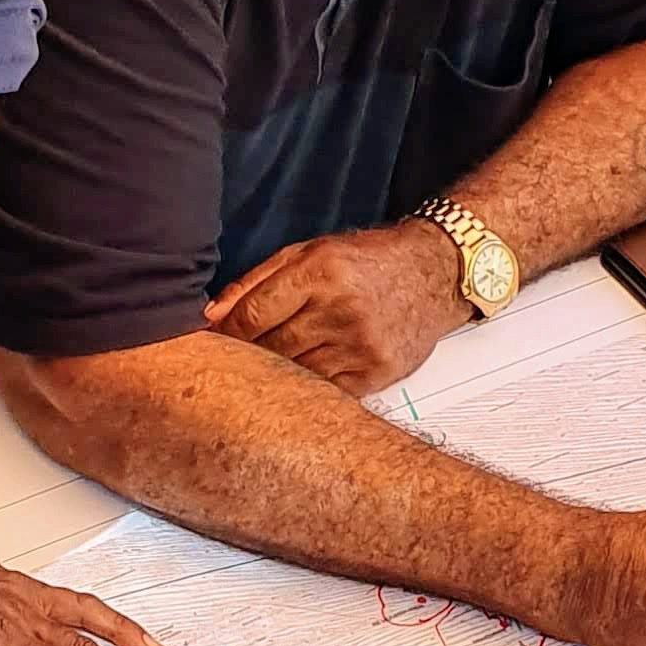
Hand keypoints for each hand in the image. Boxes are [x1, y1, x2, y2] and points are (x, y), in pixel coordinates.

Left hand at [207, 221, 466, 394]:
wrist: (436, 272)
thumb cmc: (367, 260)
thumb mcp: (309, 252)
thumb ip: (256, 282)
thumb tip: (209, 318)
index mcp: (320, 272)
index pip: (252, 316)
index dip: (225, 336)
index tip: (213, 345)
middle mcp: (341, 310)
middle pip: (269, 350)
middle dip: (246, 358)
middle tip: (232, 363)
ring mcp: (361, 346)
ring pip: (294, 375)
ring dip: (275, 375)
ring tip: (267, 371)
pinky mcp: (376, 374)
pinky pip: (324, 393)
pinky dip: (307, 389)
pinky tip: (300, 381)